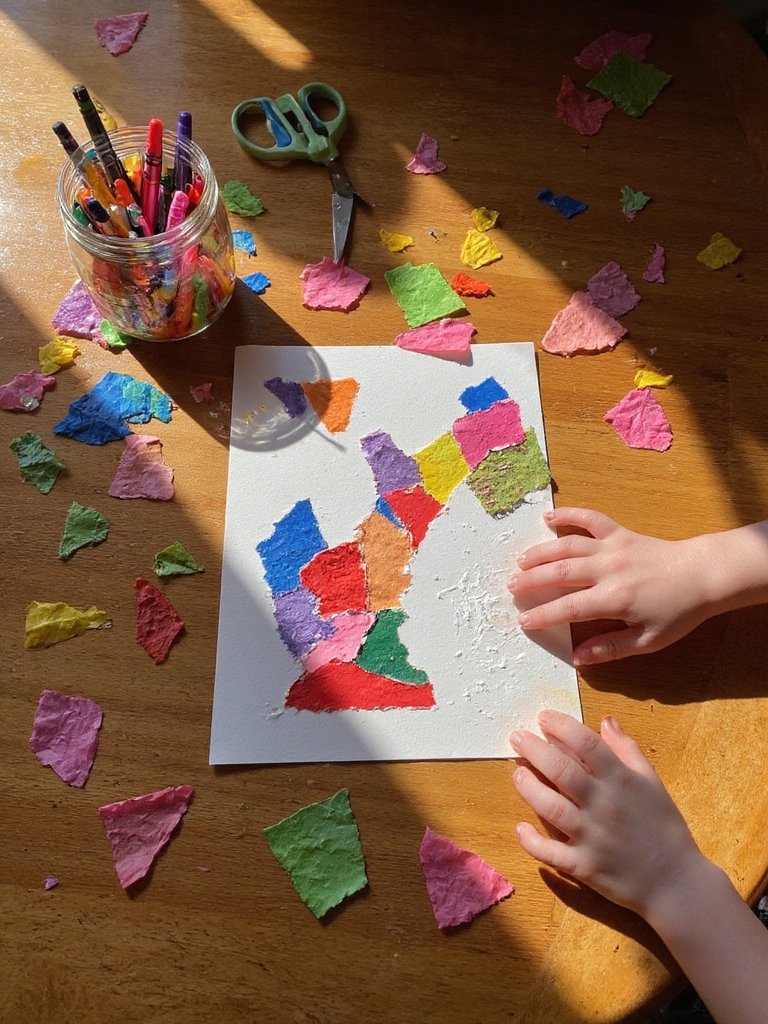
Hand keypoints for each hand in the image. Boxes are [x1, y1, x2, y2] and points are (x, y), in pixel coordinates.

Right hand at [508, 507, 714, 663]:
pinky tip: (547, 517)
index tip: (524, 622)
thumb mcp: (649, 640)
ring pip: (567, 546)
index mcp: (615, 598)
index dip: (543, 615)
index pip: (569, 608)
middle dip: (531, 581)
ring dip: (541, 553)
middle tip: (511, 588)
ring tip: (520, 562)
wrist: (703, 575)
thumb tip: (579, 657)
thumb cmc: (678, 611)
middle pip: (560, 573)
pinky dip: (568, 515)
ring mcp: (613, 547)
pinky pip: (590, 518)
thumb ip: (612, 648)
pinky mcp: (620, 533)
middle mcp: (608, 569)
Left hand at [510, 710, 703, 919]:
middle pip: (562, 771)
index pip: (586, 743)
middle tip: (516, 737)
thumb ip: (627, 749)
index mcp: (622, 781)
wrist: (677, 883)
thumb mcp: (652, 781)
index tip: (543, 717)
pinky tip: (520, 828)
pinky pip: (551, 853)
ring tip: (517, 772)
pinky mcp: (584, 866)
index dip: (561, 726)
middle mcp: (604, 805)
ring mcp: (592, 836)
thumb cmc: (664, 828)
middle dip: (535, 750)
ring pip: (551, 807)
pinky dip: (532, 841)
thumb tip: (605, 720)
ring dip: (529, 788)